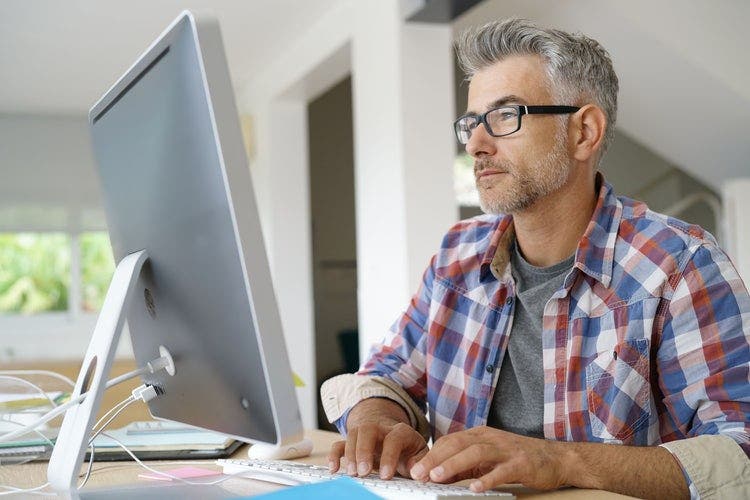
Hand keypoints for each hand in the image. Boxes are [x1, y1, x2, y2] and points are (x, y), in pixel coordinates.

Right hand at [328, 421, 427, 479]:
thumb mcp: (420, 454)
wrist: (397, 439)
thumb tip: (415, 470)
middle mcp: (381, 429)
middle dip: (364, 451)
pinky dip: (334, 455)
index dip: (389, 456)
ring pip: (353, 434)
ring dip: (350, 454)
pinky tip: (334, 469)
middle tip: (363, 472)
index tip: (386, 475)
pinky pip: (339, 443)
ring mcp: (365, 434)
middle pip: (368, 430)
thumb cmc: (409, 450)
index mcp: (401, 432)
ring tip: (352, 473)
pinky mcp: (354, 443)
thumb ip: (421, 461)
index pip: (394, 439)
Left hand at [409, 426, 566, 491]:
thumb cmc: (518, 458)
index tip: (415, 468)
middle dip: (436, 458)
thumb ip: (466, 463)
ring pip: (476, 453)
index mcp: (480, 434)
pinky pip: (502, 471)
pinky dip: (487, 479)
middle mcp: (491, 438)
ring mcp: (506, 450)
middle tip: (418, 473)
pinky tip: (475, 488)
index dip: (431, 454)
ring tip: (438, 477)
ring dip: (454, 465)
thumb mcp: (489, 456)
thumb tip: (438, 475)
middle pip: (458, 444)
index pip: (450, 440)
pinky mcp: (521, 464)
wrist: (556, 458)